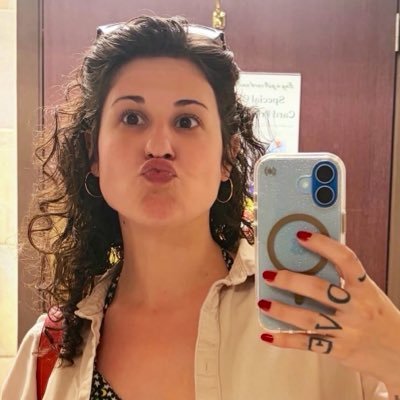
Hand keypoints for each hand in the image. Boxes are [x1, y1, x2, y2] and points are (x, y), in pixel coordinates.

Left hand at [258, 231, 399, 393]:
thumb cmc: (380, 318)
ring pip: (309, 318)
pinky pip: (307, 344)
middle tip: (269, 274)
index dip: (323, 245)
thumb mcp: (370, 294)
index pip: (346, 260)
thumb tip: (311, 259)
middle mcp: (357, 308)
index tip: (301, 236)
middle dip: (291, 281)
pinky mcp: (338, 350)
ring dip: (282, 310)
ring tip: (263, 302)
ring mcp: (347, 330)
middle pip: (319, 290)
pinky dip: (285, 340)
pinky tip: (268, 336)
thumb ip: (346, 281)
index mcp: (365, 288)